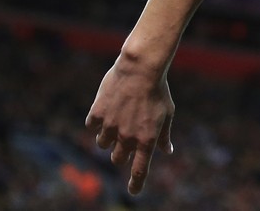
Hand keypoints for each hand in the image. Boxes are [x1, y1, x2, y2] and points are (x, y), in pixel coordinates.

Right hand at [84, 59, 174, 195]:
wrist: (141, 67)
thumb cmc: (158, 90)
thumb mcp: (167, 113)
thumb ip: (164, 135)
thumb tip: (167, 151)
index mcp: (146, 139)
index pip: (139, 170)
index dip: (136, 184)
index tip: (133, 192)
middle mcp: (127, 137)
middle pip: (118, 159)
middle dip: (120, 154)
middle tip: (124, 140)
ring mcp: (110, 126)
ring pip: (103, 144)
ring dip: (108, 138)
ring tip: (116, 120)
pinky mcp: (97, 113)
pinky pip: (92, 126)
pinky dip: (96, 122)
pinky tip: (104, 110)